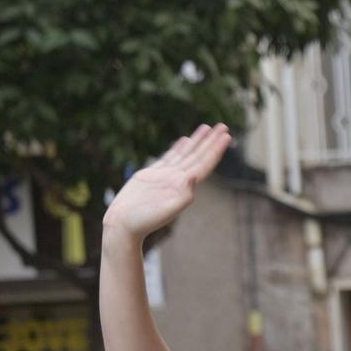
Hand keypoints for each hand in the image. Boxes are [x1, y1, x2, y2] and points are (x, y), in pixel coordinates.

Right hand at [101, 124, 231, 241]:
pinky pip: (170, 157)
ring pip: (185, 154)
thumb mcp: (165, 210)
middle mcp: (178, 180)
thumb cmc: (144, 221)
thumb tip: (193, 178)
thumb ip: (182, 196)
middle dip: (211, 141)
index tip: (226, 136)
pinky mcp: (152, 175)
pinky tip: (185, 140)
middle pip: (198, 156)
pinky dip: (179, 148)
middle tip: (223, 126)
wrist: (124, 225)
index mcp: (184, 187)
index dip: (216, 150)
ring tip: (207, 128)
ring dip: (197, 141)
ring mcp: (166, 176)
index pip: (204, 164)